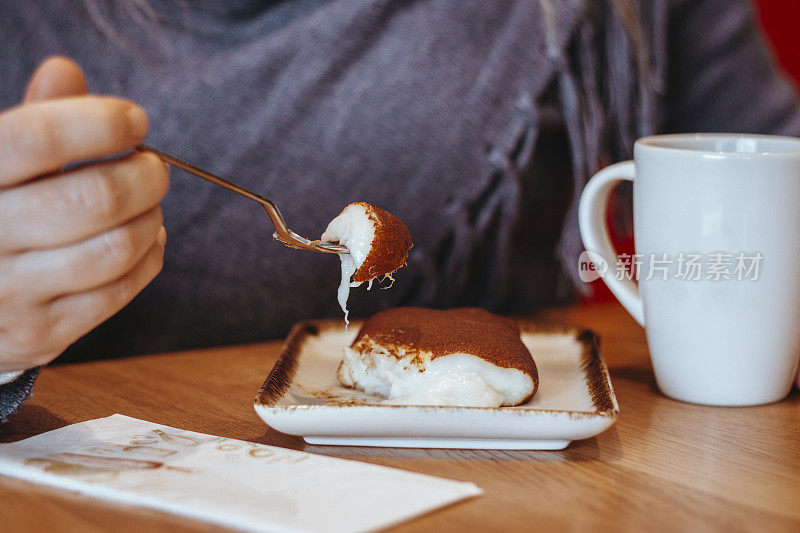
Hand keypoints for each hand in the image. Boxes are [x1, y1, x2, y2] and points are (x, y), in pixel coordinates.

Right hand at [0, 57, 168, 371]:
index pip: (37, 138)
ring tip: (148, 204)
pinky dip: (150, 256)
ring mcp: (9, 294)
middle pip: (93, 198)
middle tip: (154, 167)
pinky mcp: (42, 334)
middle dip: (143, 176)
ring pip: (115, 248)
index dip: (99, 122)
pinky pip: (120, 290)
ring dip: (150, 218)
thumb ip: (33, 119)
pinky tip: (147, 238)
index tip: (134, 120)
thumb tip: (66, 71)